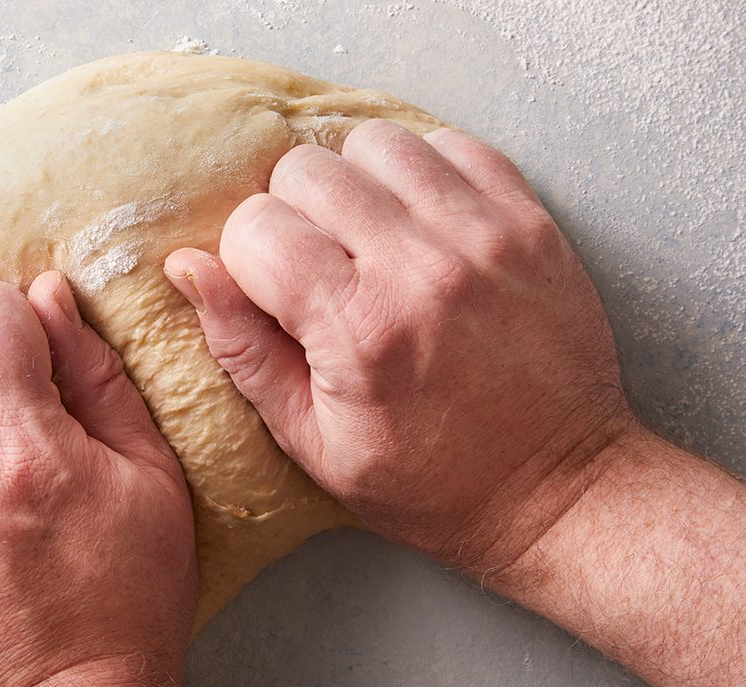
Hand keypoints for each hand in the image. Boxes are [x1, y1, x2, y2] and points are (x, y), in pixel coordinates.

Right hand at [165, 120, 633, 575]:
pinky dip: (419, 174)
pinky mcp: (528, 220)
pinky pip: (448, 144)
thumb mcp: (313, 442)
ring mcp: (482, 234)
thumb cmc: (430, 482)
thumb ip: (243, 350)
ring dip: (354, 184)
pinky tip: (419, 226)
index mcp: (358, 329)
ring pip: (374, 141)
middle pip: (306, 170)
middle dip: (292, 216)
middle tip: (319, 270)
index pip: (255, 227)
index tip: (275, 298)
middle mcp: (420, 266)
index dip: (247, 262)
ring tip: (367, 240)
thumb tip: (188, 268)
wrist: (557, 487)